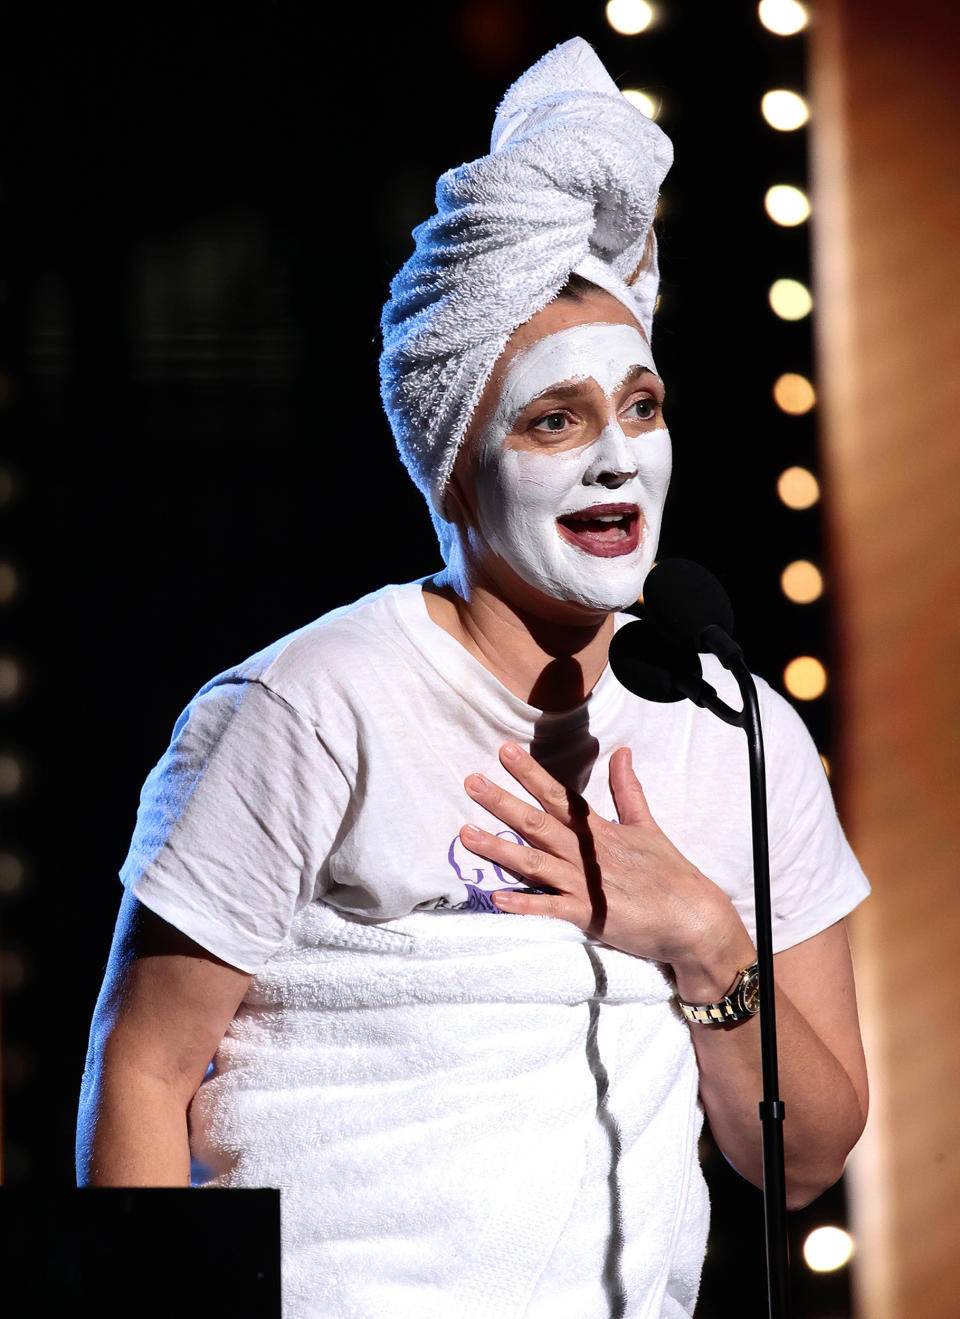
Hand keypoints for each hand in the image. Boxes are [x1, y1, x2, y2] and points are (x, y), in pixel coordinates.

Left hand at [460, 742, 752, 989]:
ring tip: (465, 834)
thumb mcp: (647, 825)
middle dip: (502, 802)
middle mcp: (587, 853)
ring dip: (498, 848)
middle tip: (470, 782)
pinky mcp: (589, 915)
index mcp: (600, 831)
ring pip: (534, 862)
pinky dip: (524, 904)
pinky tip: (494, 897)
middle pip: (537, 823)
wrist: (694, 920)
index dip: (530, 773)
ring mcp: (586, 884)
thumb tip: (622, 752)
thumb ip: (627, 790)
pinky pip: (550, 908)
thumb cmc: (671, 874)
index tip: (504, 752)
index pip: (558, 796)